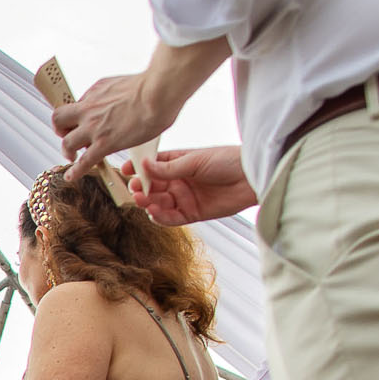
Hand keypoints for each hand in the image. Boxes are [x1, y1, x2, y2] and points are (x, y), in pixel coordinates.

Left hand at [53, 73, 171, 182]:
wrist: (158, 92)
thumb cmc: (150, 87)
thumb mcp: (121, 84)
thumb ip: (111, 95)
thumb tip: (114, 102)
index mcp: (95, 92)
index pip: (76, 105)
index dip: (76, 115)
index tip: (80, 121)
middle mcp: (89, 109)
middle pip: (58, 120)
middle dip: (61, 130)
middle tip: (69, 135)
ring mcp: (94, 127)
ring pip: (66, 143)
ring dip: (67, 151)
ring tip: (72, 157)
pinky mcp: (105, 143)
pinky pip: (84, 161)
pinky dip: (75, 171)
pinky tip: (71, 176)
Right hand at [123, 146, 255, 225]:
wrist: (252, 178)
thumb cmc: (228, 161)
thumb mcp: (195, 161)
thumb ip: (168, 168)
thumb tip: (144, 166)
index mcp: (178, 163)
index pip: (152, 166)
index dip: (138, 168)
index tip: (126, 169)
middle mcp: (178, 181)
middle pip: (152, 186)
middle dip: (141, 188)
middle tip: (136, 188)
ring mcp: (183, 198)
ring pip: (158, 203)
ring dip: (148, 203)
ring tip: (143, 200)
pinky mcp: (191, 213)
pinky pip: (170, 218)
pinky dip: (160, 217)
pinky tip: (154, 212)